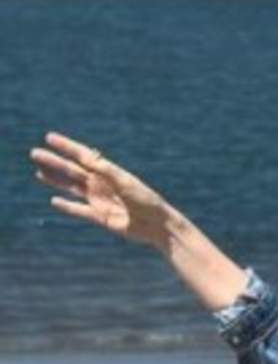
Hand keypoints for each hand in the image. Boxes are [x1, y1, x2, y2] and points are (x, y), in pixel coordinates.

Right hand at [29, 131, 171, 248]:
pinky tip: (54, 200)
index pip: (82, 156)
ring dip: (55, 181)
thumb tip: (86, 157)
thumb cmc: (145, 200)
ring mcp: (99, 200)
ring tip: (38, 173)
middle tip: (34, 153)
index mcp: (107, 172)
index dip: (66, 146)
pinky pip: (79, 210)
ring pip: (72, 188)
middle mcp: (101, 184)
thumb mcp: (125, 182)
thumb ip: (105, 170)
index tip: (49, 137)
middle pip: (72, 170)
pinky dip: (67, 206)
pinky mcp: (100, 217)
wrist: (157, 225)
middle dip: (54, 162)